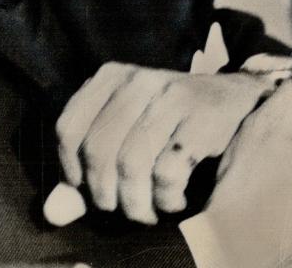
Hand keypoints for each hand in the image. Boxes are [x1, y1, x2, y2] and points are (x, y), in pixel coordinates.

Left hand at [56, 62, 275, 223]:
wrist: (239, 100)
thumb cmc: (171, 124)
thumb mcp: (125, 135)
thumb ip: (86, 173)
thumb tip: (52, 214)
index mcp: (110, 78)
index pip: (68, 129)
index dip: (72, 171)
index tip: (89, 193)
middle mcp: (136, 80)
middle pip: (98, 151)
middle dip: (105, 195)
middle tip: (123, 210)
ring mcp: (170, 96)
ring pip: (130, 164)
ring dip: (136, 203)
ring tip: (148, 212)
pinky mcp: (202, 118)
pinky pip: (168, 171)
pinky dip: (166, 199)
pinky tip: (174, 201)